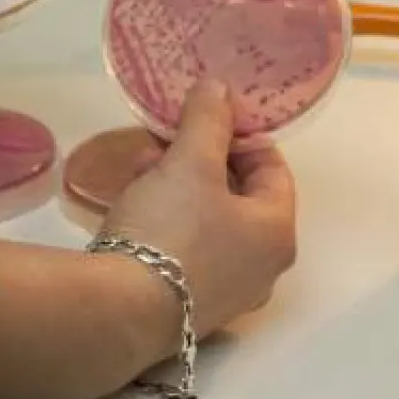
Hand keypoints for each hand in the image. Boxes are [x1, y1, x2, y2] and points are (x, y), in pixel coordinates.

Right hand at [102, 80, 297, 340]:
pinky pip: (188, 250)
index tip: (206, 117)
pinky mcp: (189, 308)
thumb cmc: (170, 229)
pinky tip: (136, 208)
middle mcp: (262, 270)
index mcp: (277, 234)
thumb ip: (208, 119)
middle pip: (238, 196)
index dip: (240, 135)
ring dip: (180, 188)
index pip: (273, 169)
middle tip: (166, 141)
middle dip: (200, 160)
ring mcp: (226, 294)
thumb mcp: (190, 162)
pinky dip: (168, 222)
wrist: (121, 311)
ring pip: (209, 222)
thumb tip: (220, 88)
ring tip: (143, 170)